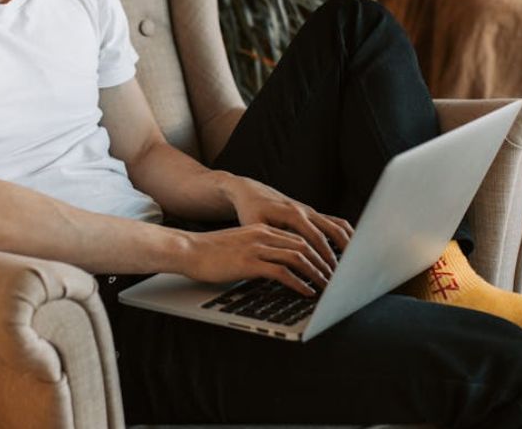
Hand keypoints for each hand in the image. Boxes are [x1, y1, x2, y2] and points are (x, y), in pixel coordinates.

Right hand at [181, 224, 331, 296]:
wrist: (187, 250)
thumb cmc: (209, 252)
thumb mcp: (239, 245)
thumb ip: (259, 251)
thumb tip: (275, 267)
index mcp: (262, 229)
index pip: (299, 238)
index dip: (317, 252)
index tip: (328, 266)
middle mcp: (263, 235)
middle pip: (304, 245)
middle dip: (322, 263)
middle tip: (334, 278)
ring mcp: (257, 247)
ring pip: (298, 257)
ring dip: (315, 273)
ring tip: (326, 286)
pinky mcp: (249, 262)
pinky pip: (282, 272)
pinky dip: (299, 283)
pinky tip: (306, 292)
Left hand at [222, 173, 353, 273]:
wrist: (251, 193)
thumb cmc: (251, 211)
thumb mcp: (254, 226)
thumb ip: (268, 241)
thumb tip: (277, 262)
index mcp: (293, 214)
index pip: (316, 238)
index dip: (325, 256)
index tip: (330, 273)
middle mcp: (306, 211)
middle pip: (331, 232)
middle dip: (339, 255)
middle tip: (343, 275)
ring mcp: (311, 211)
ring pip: (337, 226)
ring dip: (347, 244)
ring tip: (354, 265)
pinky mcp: (313, 214)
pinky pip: (335, 223)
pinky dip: (345, 236)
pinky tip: (349, 251)